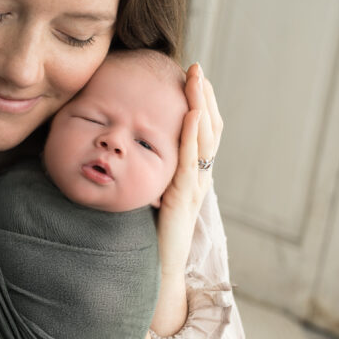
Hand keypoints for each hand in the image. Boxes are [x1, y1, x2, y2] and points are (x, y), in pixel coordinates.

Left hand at [156, 63, 223, 275]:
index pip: (201, 130)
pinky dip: (193, 134)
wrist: (158, 270)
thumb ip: (149, 172)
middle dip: (203, 96)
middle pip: (209, 128)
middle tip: (196, 68)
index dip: (199, 102)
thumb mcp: (151, 193)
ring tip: (197, 80)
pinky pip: (191, 160)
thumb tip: (129, 148)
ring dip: (201, 106)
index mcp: (192, 173)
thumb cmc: (152, 234)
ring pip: (204, 139)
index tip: (191, 76)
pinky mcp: (184, 197)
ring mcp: (195, 186)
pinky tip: (191, 114)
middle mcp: (199, 176)